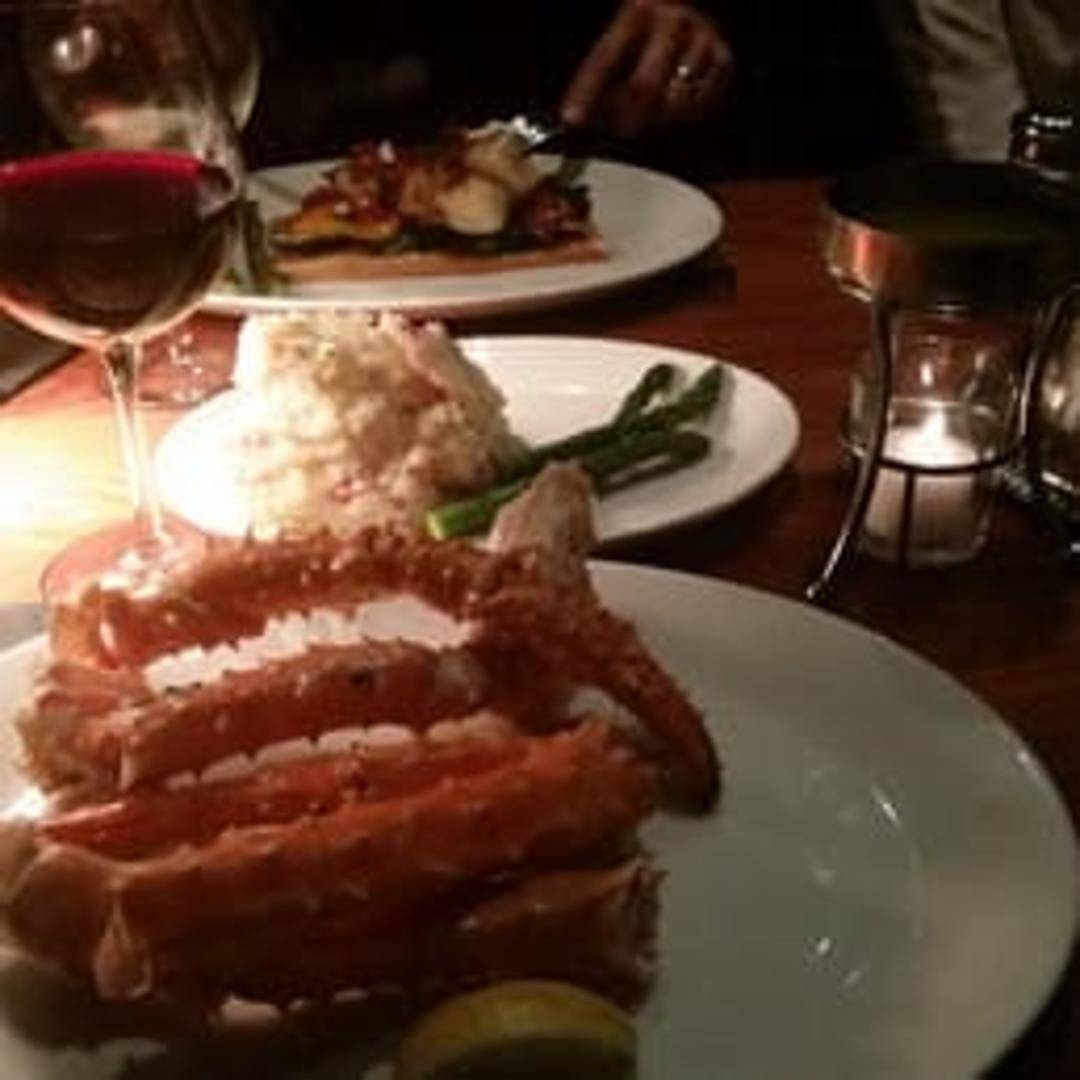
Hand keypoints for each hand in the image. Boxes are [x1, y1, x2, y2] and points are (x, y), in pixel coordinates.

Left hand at [560, 0, 731, 137]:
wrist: (693, 17)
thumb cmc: (649, 36)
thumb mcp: (620, 45)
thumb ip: (597, 78)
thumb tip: (575, 118)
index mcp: (637, 10)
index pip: (605, 58)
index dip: (585, 93)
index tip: (571, 120)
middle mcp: (672, 19)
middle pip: (644, 87)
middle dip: (626, 119)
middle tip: (620, 132)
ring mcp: (701, 37)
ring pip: (675, 101)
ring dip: (657, 121)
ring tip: (649, 119)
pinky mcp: (723, 58)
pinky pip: (700, 105)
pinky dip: (685, 116)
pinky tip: (675, 110)